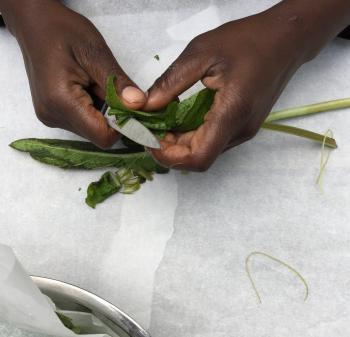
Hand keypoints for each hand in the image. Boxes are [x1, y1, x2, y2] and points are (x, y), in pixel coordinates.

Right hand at [1, 0, 145, 147]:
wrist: (35, 25)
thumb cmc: (63, 32)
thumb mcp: (96, 53)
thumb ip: (117, 83)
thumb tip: (139, 105)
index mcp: (61, 102)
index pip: (102, 136)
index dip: (123, 126)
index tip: (132, 106)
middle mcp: (53, 117)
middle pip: (97, 134)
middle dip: (114, 116)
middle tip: (113, 88)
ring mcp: (51, 117)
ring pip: (91, 129)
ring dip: (104, 112)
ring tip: (96, 84)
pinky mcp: (53, 114)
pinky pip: (83, 122)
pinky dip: (94, 109)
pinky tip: (89, 89)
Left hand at [145, 0, 349, 170]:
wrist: (286, 40)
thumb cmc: (247, 41)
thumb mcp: (202, 53)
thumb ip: (171, 82)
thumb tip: (147, 107)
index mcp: (232, 114)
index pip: (198, 158)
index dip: (170, 158)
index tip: (149, 140)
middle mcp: (240, 131)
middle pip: (199, 157)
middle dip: (170, 149)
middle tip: (150, 128)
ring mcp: (244, 130)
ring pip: (206, 150)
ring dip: (180, 143)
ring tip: (161, 122)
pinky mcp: (244, 126)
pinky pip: (213, 139)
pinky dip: (192, 135)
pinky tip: (180, 118)